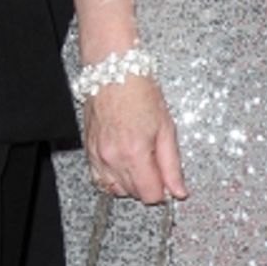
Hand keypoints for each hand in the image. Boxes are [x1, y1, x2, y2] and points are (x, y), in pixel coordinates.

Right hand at [83, 76, 186, 204]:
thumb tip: (178, 191)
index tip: (165, 177)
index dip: (163, 189)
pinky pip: (98, 177)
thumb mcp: (166, 127)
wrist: (113, 69)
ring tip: (137, 160)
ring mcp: (97, 153)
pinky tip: (121, 162)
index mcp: (135, 153)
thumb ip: (172, 165)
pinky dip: (111, 176)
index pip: (151, 196)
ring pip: (115, 189)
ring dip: (129, 182)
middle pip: (134, 194)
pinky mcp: (88, 147)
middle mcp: (113, 157)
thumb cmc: (139, 90)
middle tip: (153, 161)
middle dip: (147, 183)